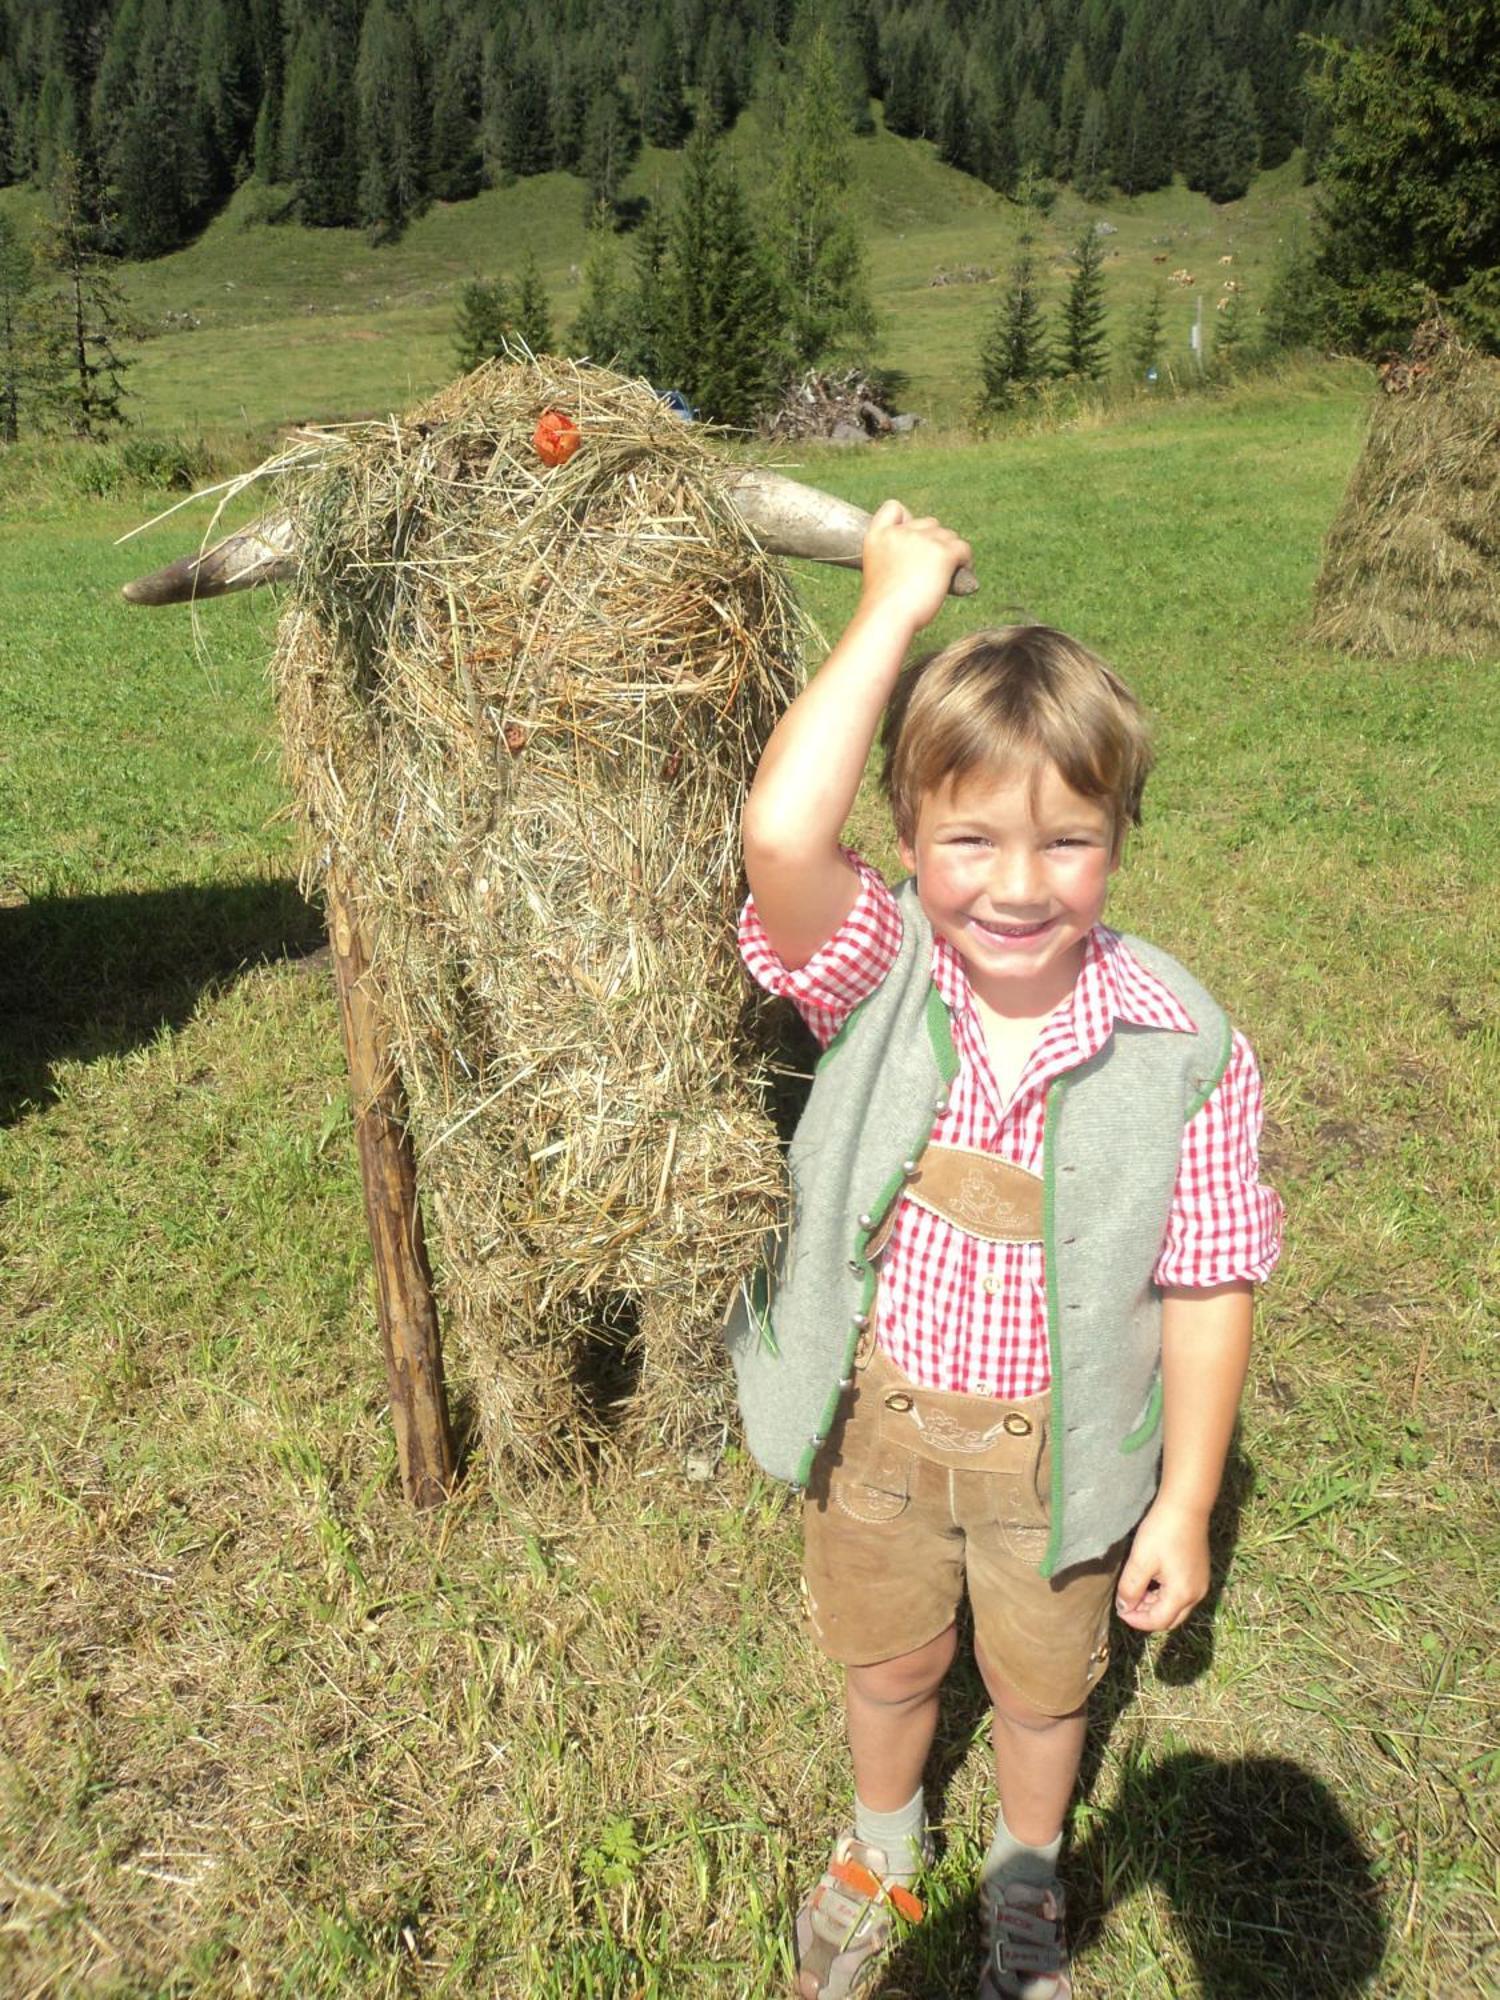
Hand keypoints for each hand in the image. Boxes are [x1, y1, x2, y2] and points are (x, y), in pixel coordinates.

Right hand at [858, 499, 972, 632]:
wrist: (887, 618)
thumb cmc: (883, 607)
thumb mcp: (879, 573)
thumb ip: (894, 557)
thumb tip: (922, 559)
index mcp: (877, 536)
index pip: (893, 507)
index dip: (906, 519)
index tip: (911, 540)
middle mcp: (900, 532)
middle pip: (929, 524)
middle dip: (934, 542)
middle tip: (933, 567)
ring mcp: (922, 540)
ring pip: (948, 536)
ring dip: (950, 552)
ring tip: (947, 573)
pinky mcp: (942, 552)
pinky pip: (963, 548)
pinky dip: (965, 560)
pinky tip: (961, 572)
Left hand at [1114, 1497, 1211, 1632]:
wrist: (1186, 1506)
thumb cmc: (1162, 1532)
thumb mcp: (1140, 1560)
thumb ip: (1130, 1588)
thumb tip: (1124, 1607)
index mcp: (1182, 1594)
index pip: (1158, 1621)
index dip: (1137, 1620)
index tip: (1120, 1610)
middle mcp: (1196, 1594)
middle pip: (1170, 1619)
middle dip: (1147, 1616)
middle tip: (1128, 1603)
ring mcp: (1201, 1584)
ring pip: (1176, 1608)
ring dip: (1155, 1605)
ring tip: (1136, 1590)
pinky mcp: (1200, 1573)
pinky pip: (1182, 1595)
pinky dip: (1165, 1595)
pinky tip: (1151, 1581)